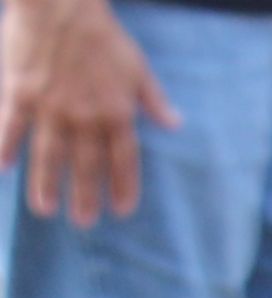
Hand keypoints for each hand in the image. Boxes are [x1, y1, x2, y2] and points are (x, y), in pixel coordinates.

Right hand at [3, 0, 176, 227]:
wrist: (59, 4)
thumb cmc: (100, 33)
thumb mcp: (137, 66)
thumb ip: (153, 99)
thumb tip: (175, 124)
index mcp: (117, 113)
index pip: (123, 161)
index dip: (123, 187)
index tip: (120, 211)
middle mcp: (85, 117)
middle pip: (85, 166)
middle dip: (84, 197)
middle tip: (83, 222)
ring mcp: (51, 107)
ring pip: (49, 156)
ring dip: (46, 185)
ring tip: (45, 210)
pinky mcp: (20, 93)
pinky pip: (10, 128)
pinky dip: (6, 149)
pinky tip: (3, 170)